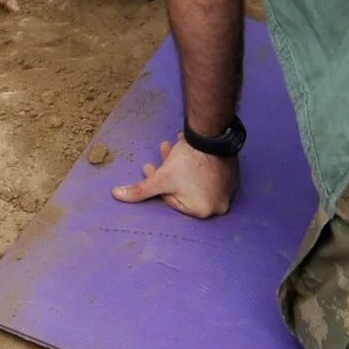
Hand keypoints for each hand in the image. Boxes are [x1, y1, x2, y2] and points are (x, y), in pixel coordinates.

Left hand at [112, 137, 236, 218]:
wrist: (213, 136)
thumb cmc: (188, 161)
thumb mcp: (160, 178)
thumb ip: (140, 190)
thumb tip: (117, 195)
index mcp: (202, 211)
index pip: (173, 200)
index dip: (158, 184)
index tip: (150, 168)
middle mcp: (218, 205)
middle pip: (184, 189)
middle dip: (168, 171)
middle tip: (161, 156)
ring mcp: (228, 190)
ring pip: (195, 179)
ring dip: (179, 164)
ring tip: (171, 147)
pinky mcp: (231, 176)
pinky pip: (209, 173)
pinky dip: (196, 163)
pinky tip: (184, 147)